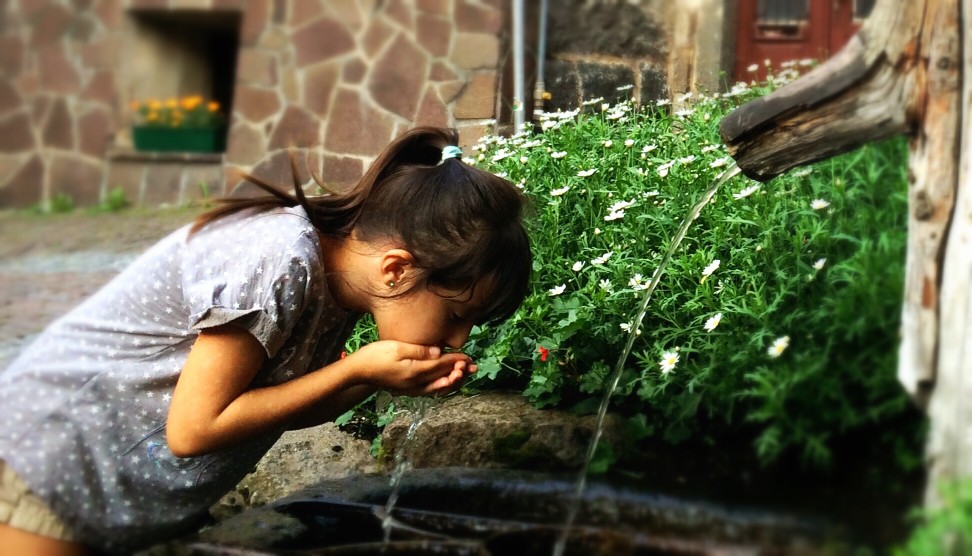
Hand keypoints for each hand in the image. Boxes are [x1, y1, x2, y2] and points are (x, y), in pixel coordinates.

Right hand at [347, 341, 476, 395]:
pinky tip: (446, 384)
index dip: (456, 360)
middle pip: (443, 378)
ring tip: (464, 375)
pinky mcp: (408, 390)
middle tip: (474, 367)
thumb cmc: (375, 355)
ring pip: (438, 388)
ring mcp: (412, 389)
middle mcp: (416, 384)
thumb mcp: (397, 347)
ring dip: (453, 381)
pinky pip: (429, 392)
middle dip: (460, 372)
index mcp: (415, 371)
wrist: (358, 372)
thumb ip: (419, 350)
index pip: (441, 365)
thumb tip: (439, 352)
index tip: (469, 357)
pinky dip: (441, 388)